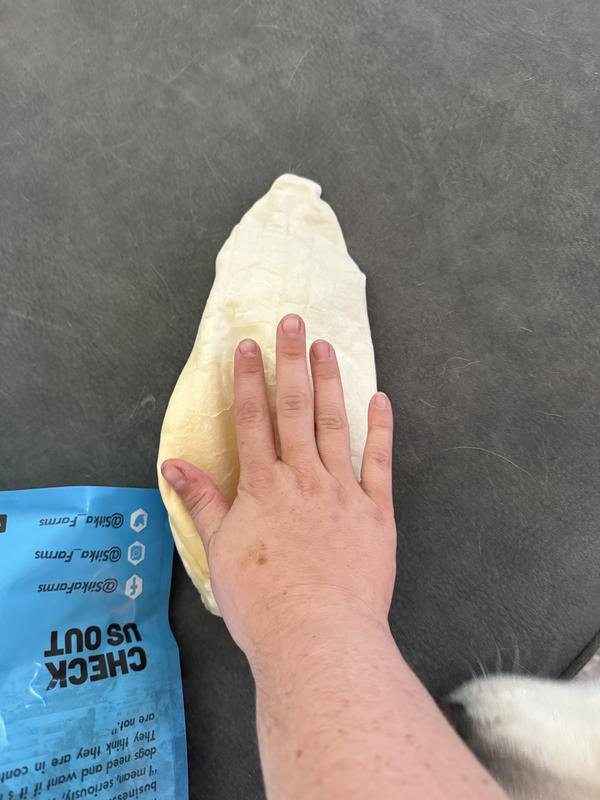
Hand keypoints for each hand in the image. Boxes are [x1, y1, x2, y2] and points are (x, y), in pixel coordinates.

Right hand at [161, 313, 396, 666]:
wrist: (317, 636)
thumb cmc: (263, 600)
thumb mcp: (220, 550)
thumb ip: (200, 501)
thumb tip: (172, 464)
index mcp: (263, 487)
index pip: (252, 420)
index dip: (249, 379)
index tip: (248, 345)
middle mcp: (302, 478)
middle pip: (295, 409)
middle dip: (291, 362)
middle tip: (293, 321)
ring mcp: (342, 492)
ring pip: (335, 425)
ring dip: (330, 383)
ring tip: (326, 347)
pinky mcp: (375, 512)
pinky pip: (379, 463)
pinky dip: (380, 430)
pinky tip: (380, 400)